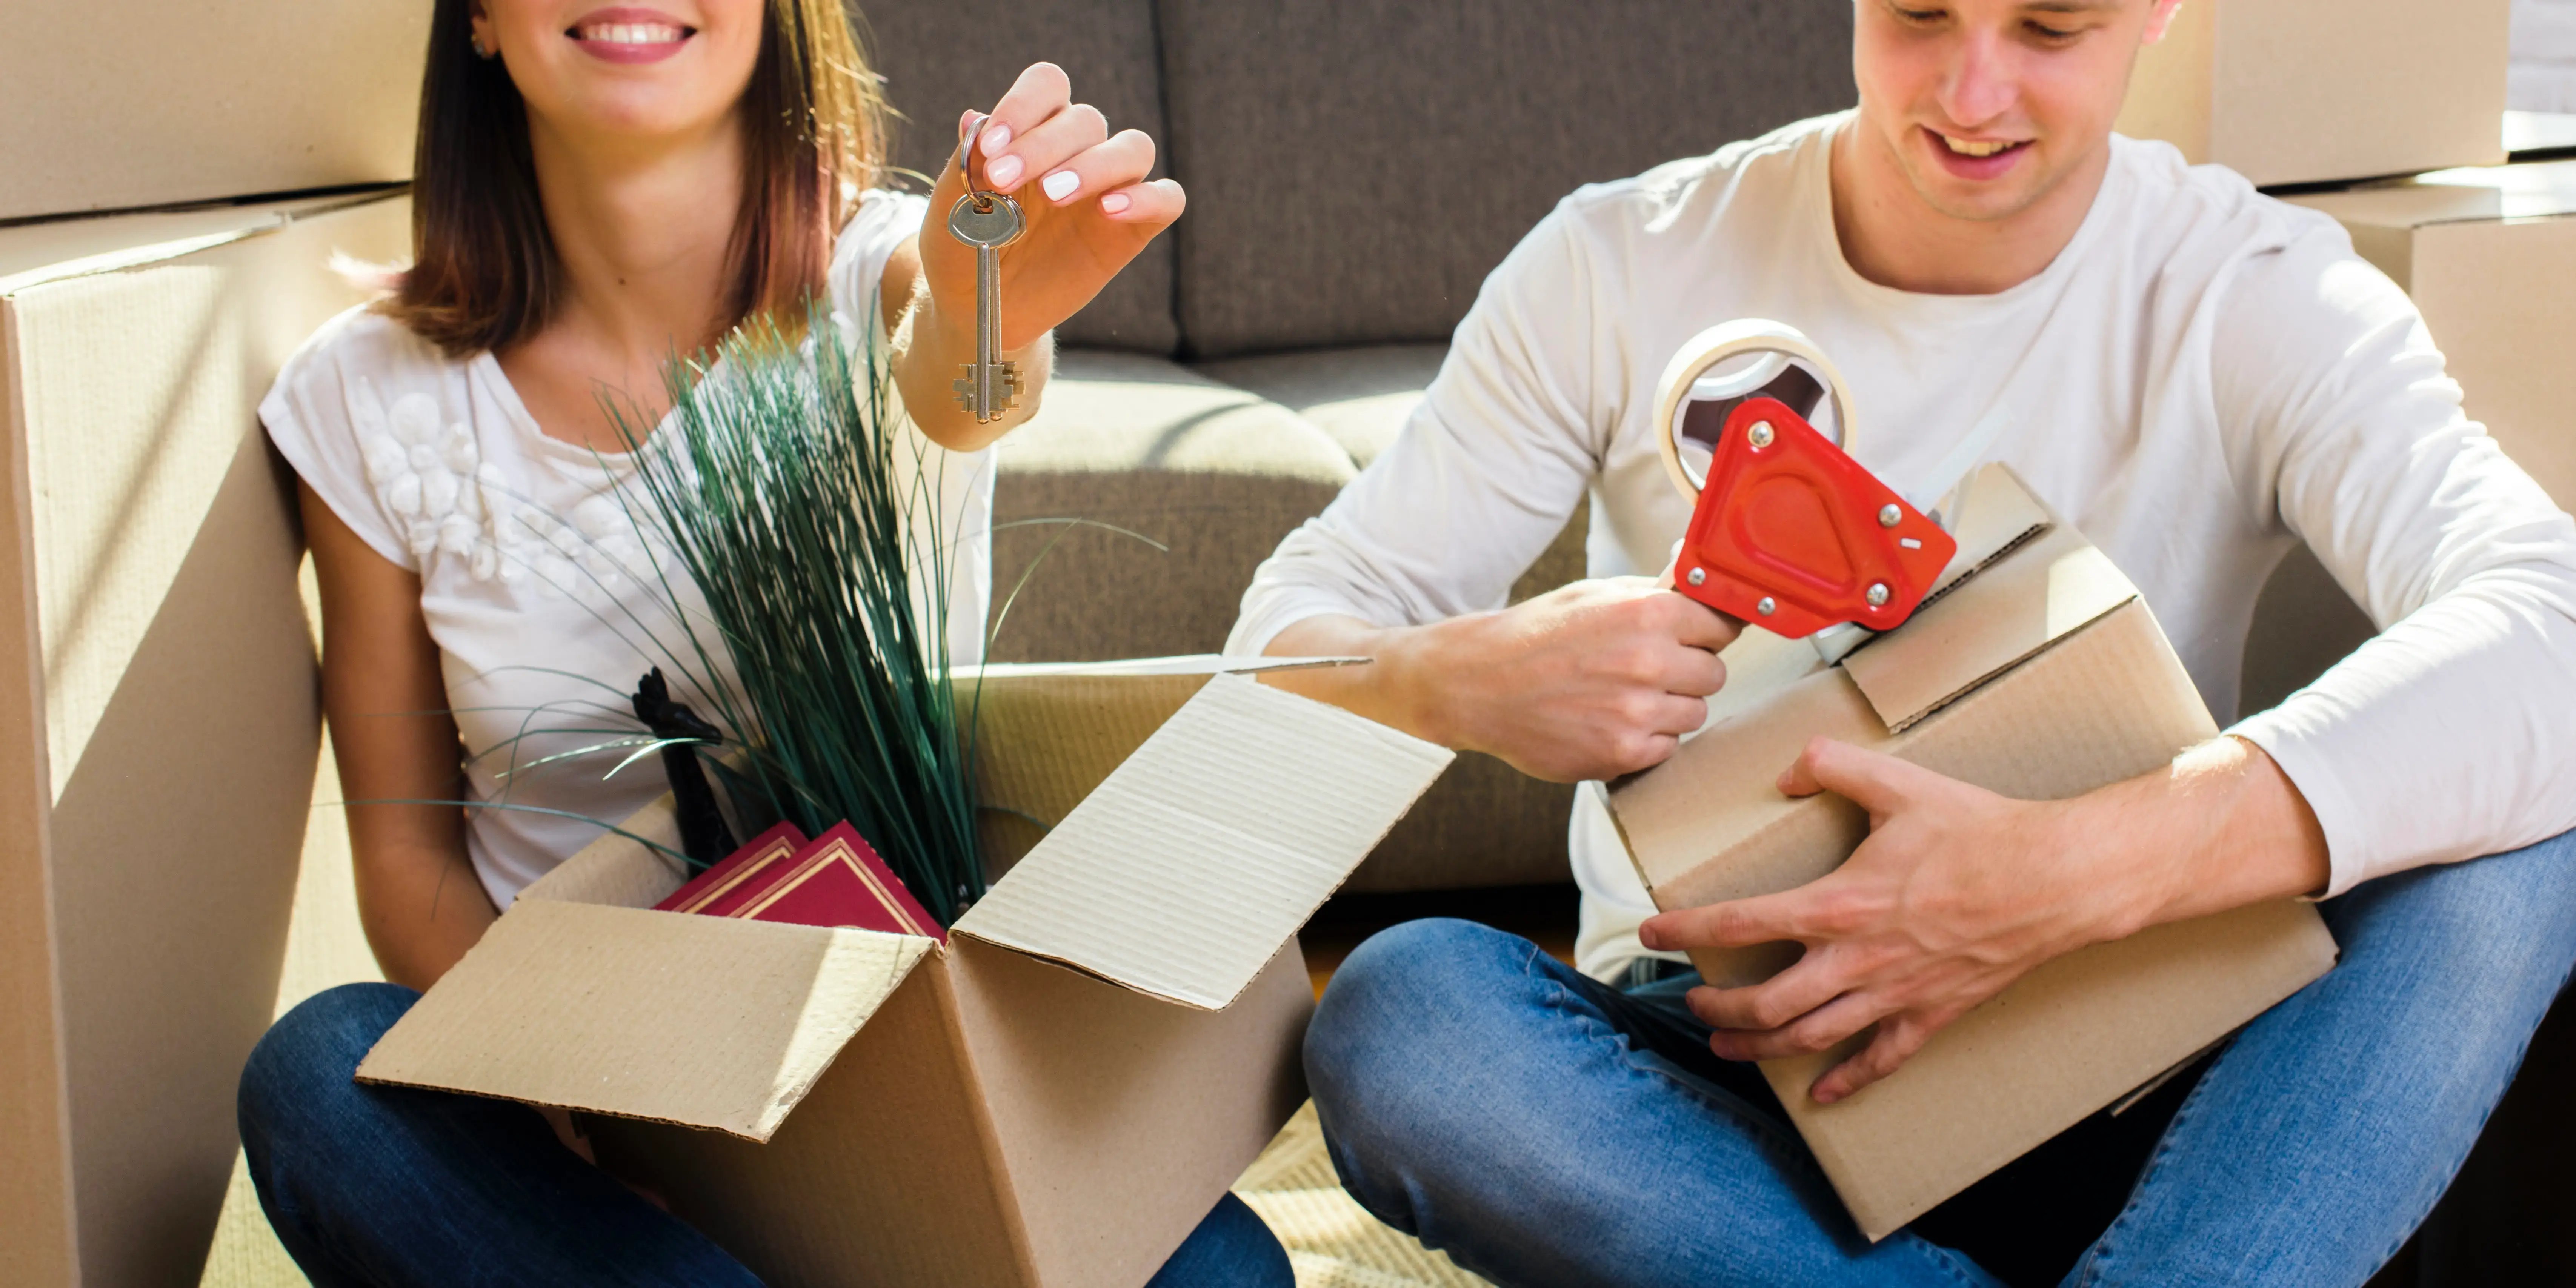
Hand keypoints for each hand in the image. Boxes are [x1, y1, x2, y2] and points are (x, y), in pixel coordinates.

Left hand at [921, 62, 1183, 354]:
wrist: (980, 306)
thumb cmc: (964, 246)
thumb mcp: (952, 208)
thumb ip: (967, 165)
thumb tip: (975, 118)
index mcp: (1034, 128)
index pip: (1047, 85)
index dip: (1023, 105)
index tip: (992, 144)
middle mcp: (1078, 149)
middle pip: (1086, 119)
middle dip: (1044, 144)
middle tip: (1004, 179)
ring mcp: (1111, 186)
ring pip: (1133, 148)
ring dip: (1094, 164)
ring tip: (1054, 194)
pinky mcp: (1134, 227)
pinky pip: (1167, 198)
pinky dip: (1147, 198)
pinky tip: (1110, 210)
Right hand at [1386, 578, 1738, 780]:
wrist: (1477, 685)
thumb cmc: (1535, 635)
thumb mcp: (1593, 594)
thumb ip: (1652, 591)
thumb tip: (1698, 577)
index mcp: (1648, 613)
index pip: (1724, 626)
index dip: (1706, 633)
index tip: (1692, 638)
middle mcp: (1650, 663)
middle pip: (1714, 674)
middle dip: (1686, 672)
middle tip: (1646, 669)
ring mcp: (1638, 713)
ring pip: (1693, 714)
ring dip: (1667, 708)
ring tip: (1621, 696)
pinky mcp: (1623, 753)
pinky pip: (1666, 748)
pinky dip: (1645, 739)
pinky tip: (1608, 721)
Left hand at [1636, 735, 2328, 1103]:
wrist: (2054, 879)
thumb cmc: (1978, 830)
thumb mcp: (1898, 782)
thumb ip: (1833, 765)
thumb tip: (1790, 767)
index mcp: (1838, 904)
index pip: (1740, 924)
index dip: (1687, 933)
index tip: (1651, 935)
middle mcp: (1856, 959)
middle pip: (1765, 1004)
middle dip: (1717, 1009)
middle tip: (1691, 1002)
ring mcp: (1893, 994)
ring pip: (1809, 1039)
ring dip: (1760, 1049)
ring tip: (1726, 1048)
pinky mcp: (1931, 1014)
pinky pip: (1880, 1059)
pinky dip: (1845, 1082)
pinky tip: (1820, 1095)